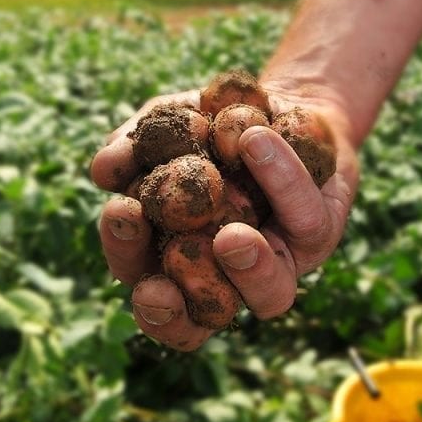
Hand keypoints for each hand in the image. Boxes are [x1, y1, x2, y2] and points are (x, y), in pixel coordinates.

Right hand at [89, 86, 357, 350]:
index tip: (126, 256)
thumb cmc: (210, 125)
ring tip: (231, 237)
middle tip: (158, 274)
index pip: (157, 306)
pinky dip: (279, 178)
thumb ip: (133, 147)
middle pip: (200, 317)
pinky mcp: (319, 232)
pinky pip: (303, 216)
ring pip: (271, 294)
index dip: (144, 301)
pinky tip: (254, 141)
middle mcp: (227, 278)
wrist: (281, 105)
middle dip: (174, 299)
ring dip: (248, 269)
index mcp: (177, 263)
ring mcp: (277, 262)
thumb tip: (103, 170)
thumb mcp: (166, 126)